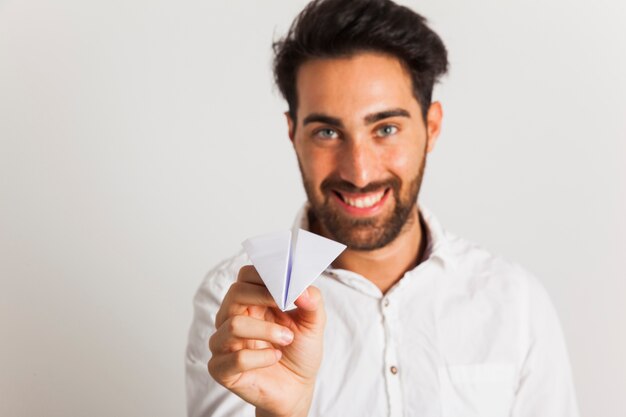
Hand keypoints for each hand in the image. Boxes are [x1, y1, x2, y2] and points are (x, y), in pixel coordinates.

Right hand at [208, 265, 325, 416]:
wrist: (297, 388)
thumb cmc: (299, 351)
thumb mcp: (313, 322)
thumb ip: (311, 300)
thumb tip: (303, 289)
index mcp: (252, 302)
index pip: (246, 275)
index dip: (265, 276)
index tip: (288, 285)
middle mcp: (233, 317)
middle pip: (235, 292)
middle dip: (264, 297)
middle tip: (287, 307)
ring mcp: (224, 343)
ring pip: (233, 325)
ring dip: (267, 331)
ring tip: (287, 339)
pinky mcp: (221, 369)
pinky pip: (236, 358)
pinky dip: (260, 358)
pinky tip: (274, 358)